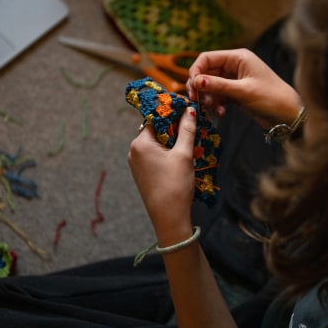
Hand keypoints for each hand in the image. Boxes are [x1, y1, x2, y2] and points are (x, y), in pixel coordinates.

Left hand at [127, 107, 196, 243]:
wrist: (169, 218)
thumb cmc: (175, 185)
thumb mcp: (184, 154)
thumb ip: (187, 130)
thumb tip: (190, 110)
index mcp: (140, 143)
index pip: (156, 118)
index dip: (173, 113)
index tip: (188, 110)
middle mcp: (134, 151)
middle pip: (156, 130)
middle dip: (174, 128)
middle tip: (193, 127)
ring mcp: (136, 163)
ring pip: (157, 143)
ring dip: (173, 141)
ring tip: (190, 143)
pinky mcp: (142, 174)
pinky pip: (155, 155)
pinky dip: (168, 152)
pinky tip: (181, 157)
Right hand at [187, 48, 301, 128]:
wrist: (289, 115)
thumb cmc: (271, 98)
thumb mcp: (243, 91)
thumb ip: (218, 86)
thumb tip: (195, 81)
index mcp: (238, 57)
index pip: (207, 58)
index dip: (196, 71)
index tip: (192, 87)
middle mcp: (235, 66)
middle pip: (206, 72)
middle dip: (200, 87)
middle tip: (197, 101)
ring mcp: (235, 80)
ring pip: (211, 86)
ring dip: (208, 98)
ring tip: (212, 110)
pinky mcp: (236, 93)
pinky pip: (218, 96)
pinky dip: (216, 104)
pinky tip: (220, 113)